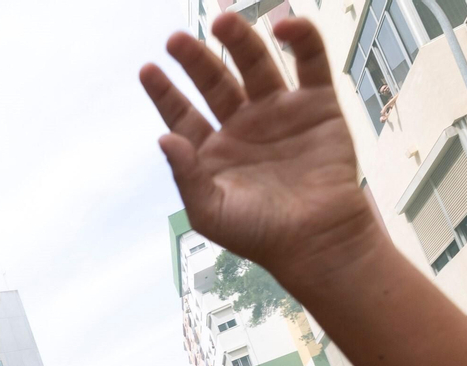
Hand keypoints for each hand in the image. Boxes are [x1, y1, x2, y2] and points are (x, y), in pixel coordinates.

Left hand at [139, 15, 376, 283]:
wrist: (317, 241)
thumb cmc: (261, 234)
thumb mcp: (210, 212)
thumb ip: (186, 175)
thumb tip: (164, 139)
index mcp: (214, 150)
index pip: (183, 114)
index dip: (165, 93)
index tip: (148, 70)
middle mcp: (243, 125)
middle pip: (214, 82)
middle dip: (195, 60)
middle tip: (175, 40)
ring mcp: (280, 112)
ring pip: (256, 64)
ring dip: (240, 40)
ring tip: (223, 22)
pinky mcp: (318, 105)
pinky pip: (310, 62)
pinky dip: (301, 39)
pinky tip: (284, 26)